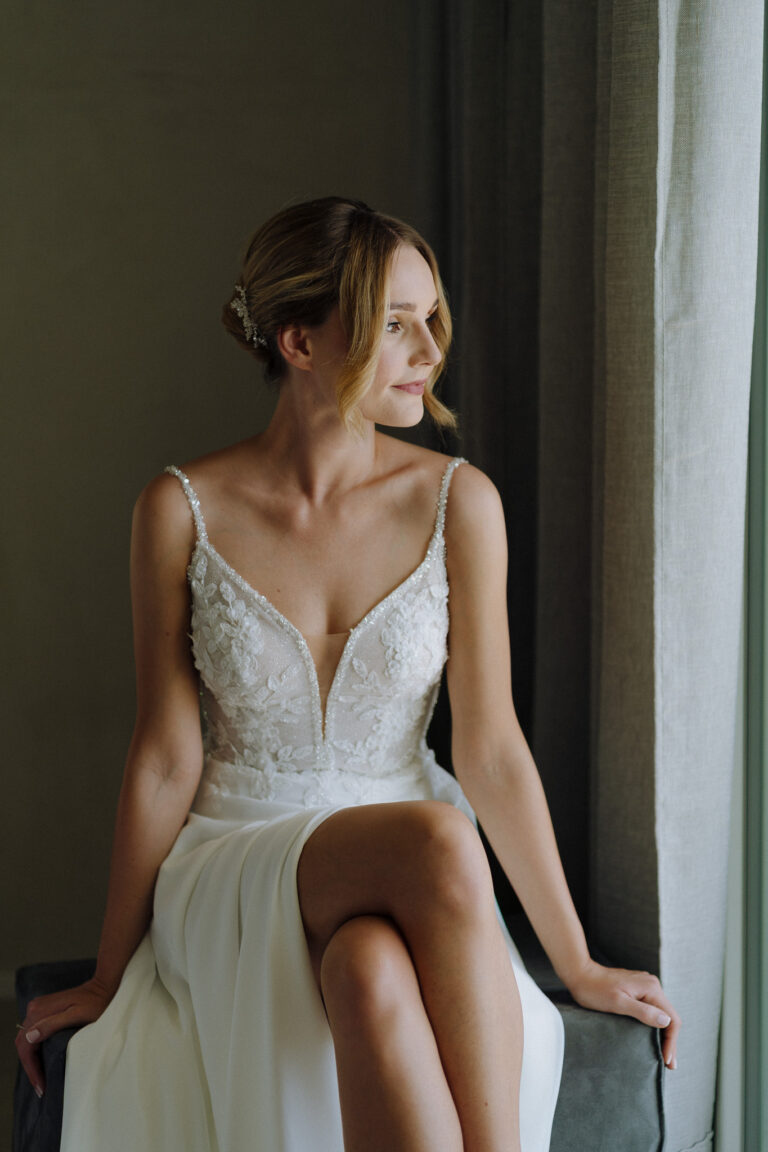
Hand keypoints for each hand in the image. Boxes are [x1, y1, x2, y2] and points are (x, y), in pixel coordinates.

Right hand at [15, 977, 114, 1097]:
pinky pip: (33, 1033)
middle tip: (40, 1087)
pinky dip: (34, 1050)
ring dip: (31, 1060)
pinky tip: (42, 1062)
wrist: (104, 986)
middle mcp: (35, 1008)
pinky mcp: (45, 1010)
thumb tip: (30, 1037)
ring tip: (40, 1079)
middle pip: (23, 1043)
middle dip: (30, 1067)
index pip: (26, 1045)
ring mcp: (39, 1008)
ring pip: (26, 1039)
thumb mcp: (77, 1015)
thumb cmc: (96, 1002)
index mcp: (39, 1011)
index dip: (32, 1068)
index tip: (41, 1086)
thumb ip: (52, 1024)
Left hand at [565, 958, 679, 1069]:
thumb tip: (665, 1021)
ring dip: (664, 1034)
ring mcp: (645, 986)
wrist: (580, 973)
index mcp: (651, 988)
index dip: (671, 1042)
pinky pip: (652, 1009)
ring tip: (663, 1055)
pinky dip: (655, 1025)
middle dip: (670, 1041)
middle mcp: (652, 985)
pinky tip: (653, 1037)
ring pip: (661, 1014)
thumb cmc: (595, 990)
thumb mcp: (618, 1003)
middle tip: (668, 1065)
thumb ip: (643, 1012)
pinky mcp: (637, 989)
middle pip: (669, 1017)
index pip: (672, 1019)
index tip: (667, 1061)